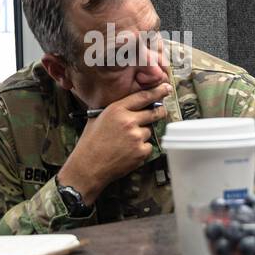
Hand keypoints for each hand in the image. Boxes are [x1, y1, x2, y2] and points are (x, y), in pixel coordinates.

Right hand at [58, 83, 171, 203]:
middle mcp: (128, 121)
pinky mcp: (140, 152)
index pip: (143, 96)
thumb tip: (131, 105)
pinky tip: (128, 151)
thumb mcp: (98, 118)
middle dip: (159, 111)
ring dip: (142, 134)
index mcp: (117, 109)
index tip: (166, 88)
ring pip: (149, 131)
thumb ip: (116, 110)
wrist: (88, 166)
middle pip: (154, 112)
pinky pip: (148, 146)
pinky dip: (142, 148)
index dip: (157, 91)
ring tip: (126, 141)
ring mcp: (136, 137)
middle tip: (159, 112)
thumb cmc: (91, 142)